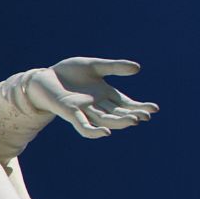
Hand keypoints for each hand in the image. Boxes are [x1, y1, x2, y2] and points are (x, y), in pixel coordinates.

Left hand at [27, 57, 158, 138]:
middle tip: (146, 116)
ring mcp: (84, 110)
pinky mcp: (70, 113)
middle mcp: (97, 105)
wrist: (45, 77)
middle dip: (132, 115)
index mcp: (105, 94)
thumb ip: (114, 67)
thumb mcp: (94, 66)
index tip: (154, 109)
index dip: (139, 107)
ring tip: (134, 121)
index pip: (126, 104)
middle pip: (118, 113)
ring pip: (105, 119)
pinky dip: (94, 131)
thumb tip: (138, 68)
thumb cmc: (69, 72)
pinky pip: (83, 126)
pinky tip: (106, 132)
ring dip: (119, 122)